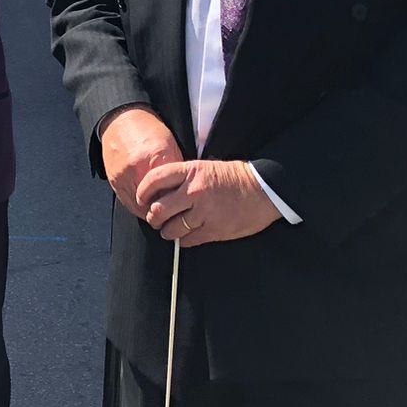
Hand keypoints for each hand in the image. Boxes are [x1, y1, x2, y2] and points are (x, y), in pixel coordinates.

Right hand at [100, 106, 180, 217]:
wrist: (121, 121)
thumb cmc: (148, 131)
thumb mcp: (170, 145)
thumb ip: (176, 169)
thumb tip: (184, 190)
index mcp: (158, 156)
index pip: (174, 190)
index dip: (179, 201)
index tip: (184, 206)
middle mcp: (140, 167)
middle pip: (158, 201)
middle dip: (166, 209)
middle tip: (173, 212)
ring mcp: (125, 175)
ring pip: (142, 206)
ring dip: (151, 211)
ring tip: (160, 210)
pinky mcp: (114, 180)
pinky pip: (128, 203)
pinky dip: (138, 206)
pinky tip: (146, 205)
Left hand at [135, 160, 279, 246]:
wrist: (265, 189)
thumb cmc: (235, 177)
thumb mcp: (205, 167)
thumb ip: (183, 177)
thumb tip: (161, 189)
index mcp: (190, 171)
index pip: (154, 180)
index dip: (142, 192)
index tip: (141, 198)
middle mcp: (194, 191)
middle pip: (158, 209)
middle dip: (153, 217)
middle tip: (155, 218)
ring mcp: (204, 212)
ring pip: (172, 229)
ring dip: (167, 231)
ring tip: (169, 229)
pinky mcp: (214, 229)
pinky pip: (189, 240)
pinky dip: (184, 240)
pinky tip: (186, 235)